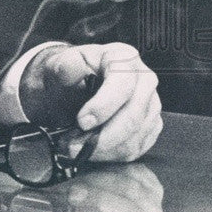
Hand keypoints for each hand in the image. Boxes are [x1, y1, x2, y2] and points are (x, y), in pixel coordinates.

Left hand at [21, 42, 161, 161]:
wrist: (72, 86)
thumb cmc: (68, 75)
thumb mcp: (60, 65)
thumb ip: (64, 66)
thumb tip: (69, 67)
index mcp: (123, 57)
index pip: (123, 84)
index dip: (103, 106)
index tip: (81, 122)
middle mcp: (144, 79)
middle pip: (134, 115)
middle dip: (103, 136)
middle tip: (74, 144)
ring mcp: (151, 104)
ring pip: (136, 136)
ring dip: (104, 148)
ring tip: (78, 147)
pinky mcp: (150, 125)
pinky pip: (137, 148)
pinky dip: (112, 154)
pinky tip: (93, 150)